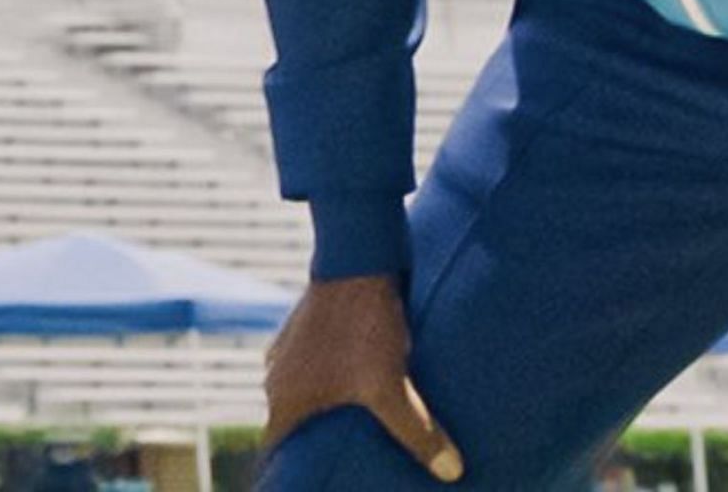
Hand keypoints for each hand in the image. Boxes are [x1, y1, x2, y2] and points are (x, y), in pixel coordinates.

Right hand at [261, 273, 463, 482]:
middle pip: (288, 425)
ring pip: (301, 396)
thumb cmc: (364, 325)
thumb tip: (451, 472)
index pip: (276, 453)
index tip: (305, 485)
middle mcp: (277, 376)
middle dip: (308, 448)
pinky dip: (328, 386)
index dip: (287, 474)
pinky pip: (312, 370)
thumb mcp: (392, 386)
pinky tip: (357, 390)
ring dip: (319, 414)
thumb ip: (418, 433)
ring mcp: (289, 350)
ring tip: (351, 433)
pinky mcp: (306, 330)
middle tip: (337, 467)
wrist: (357, 258)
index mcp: (285, 397)